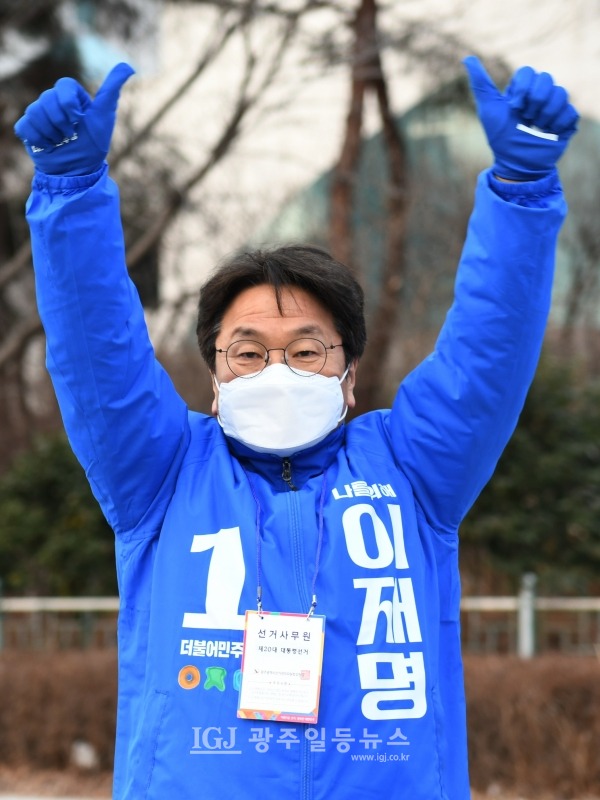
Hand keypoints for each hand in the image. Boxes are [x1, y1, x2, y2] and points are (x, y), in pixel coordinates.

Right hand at [14, 63, 134, 175]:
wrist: (77, 172)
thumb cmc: (93, 145)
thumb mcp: (104, 117)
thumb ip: (111, 91)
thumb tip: (128, 66)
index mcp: (72, 97)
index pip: (63, 85)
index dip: (68, 102)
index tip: (77, 119)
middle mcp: (54, 102)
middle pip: (47, 98)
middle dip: (61, 121)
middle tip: (70, 135)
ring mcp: (39, 114)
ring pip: (34, 112)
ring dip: (51, 132)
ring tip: (60, 142)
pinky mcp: (28, 129)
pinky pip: (25, 126)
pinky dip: (38, 139)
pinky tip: (48, 146)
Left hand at [464, 56, 578, 180]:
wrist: (515, 162)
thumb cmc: (500, 136)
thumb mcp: (488, 108)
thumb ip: (480, 83)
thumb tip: (467, 58)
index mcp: (522, 88)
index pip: (528, 71)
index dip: (522, 88)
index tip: (513, 107)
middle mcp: (539, 94)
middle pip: (546, 79)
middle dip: (534, 101)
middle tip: (525, 118)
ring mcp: (554, 106)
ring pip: (561, 93)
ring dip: (545, 114)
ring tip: (536, 127)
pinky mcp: (566, 120)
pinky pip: (570, 112)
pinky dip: (557, 124)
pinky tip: (548, 133)